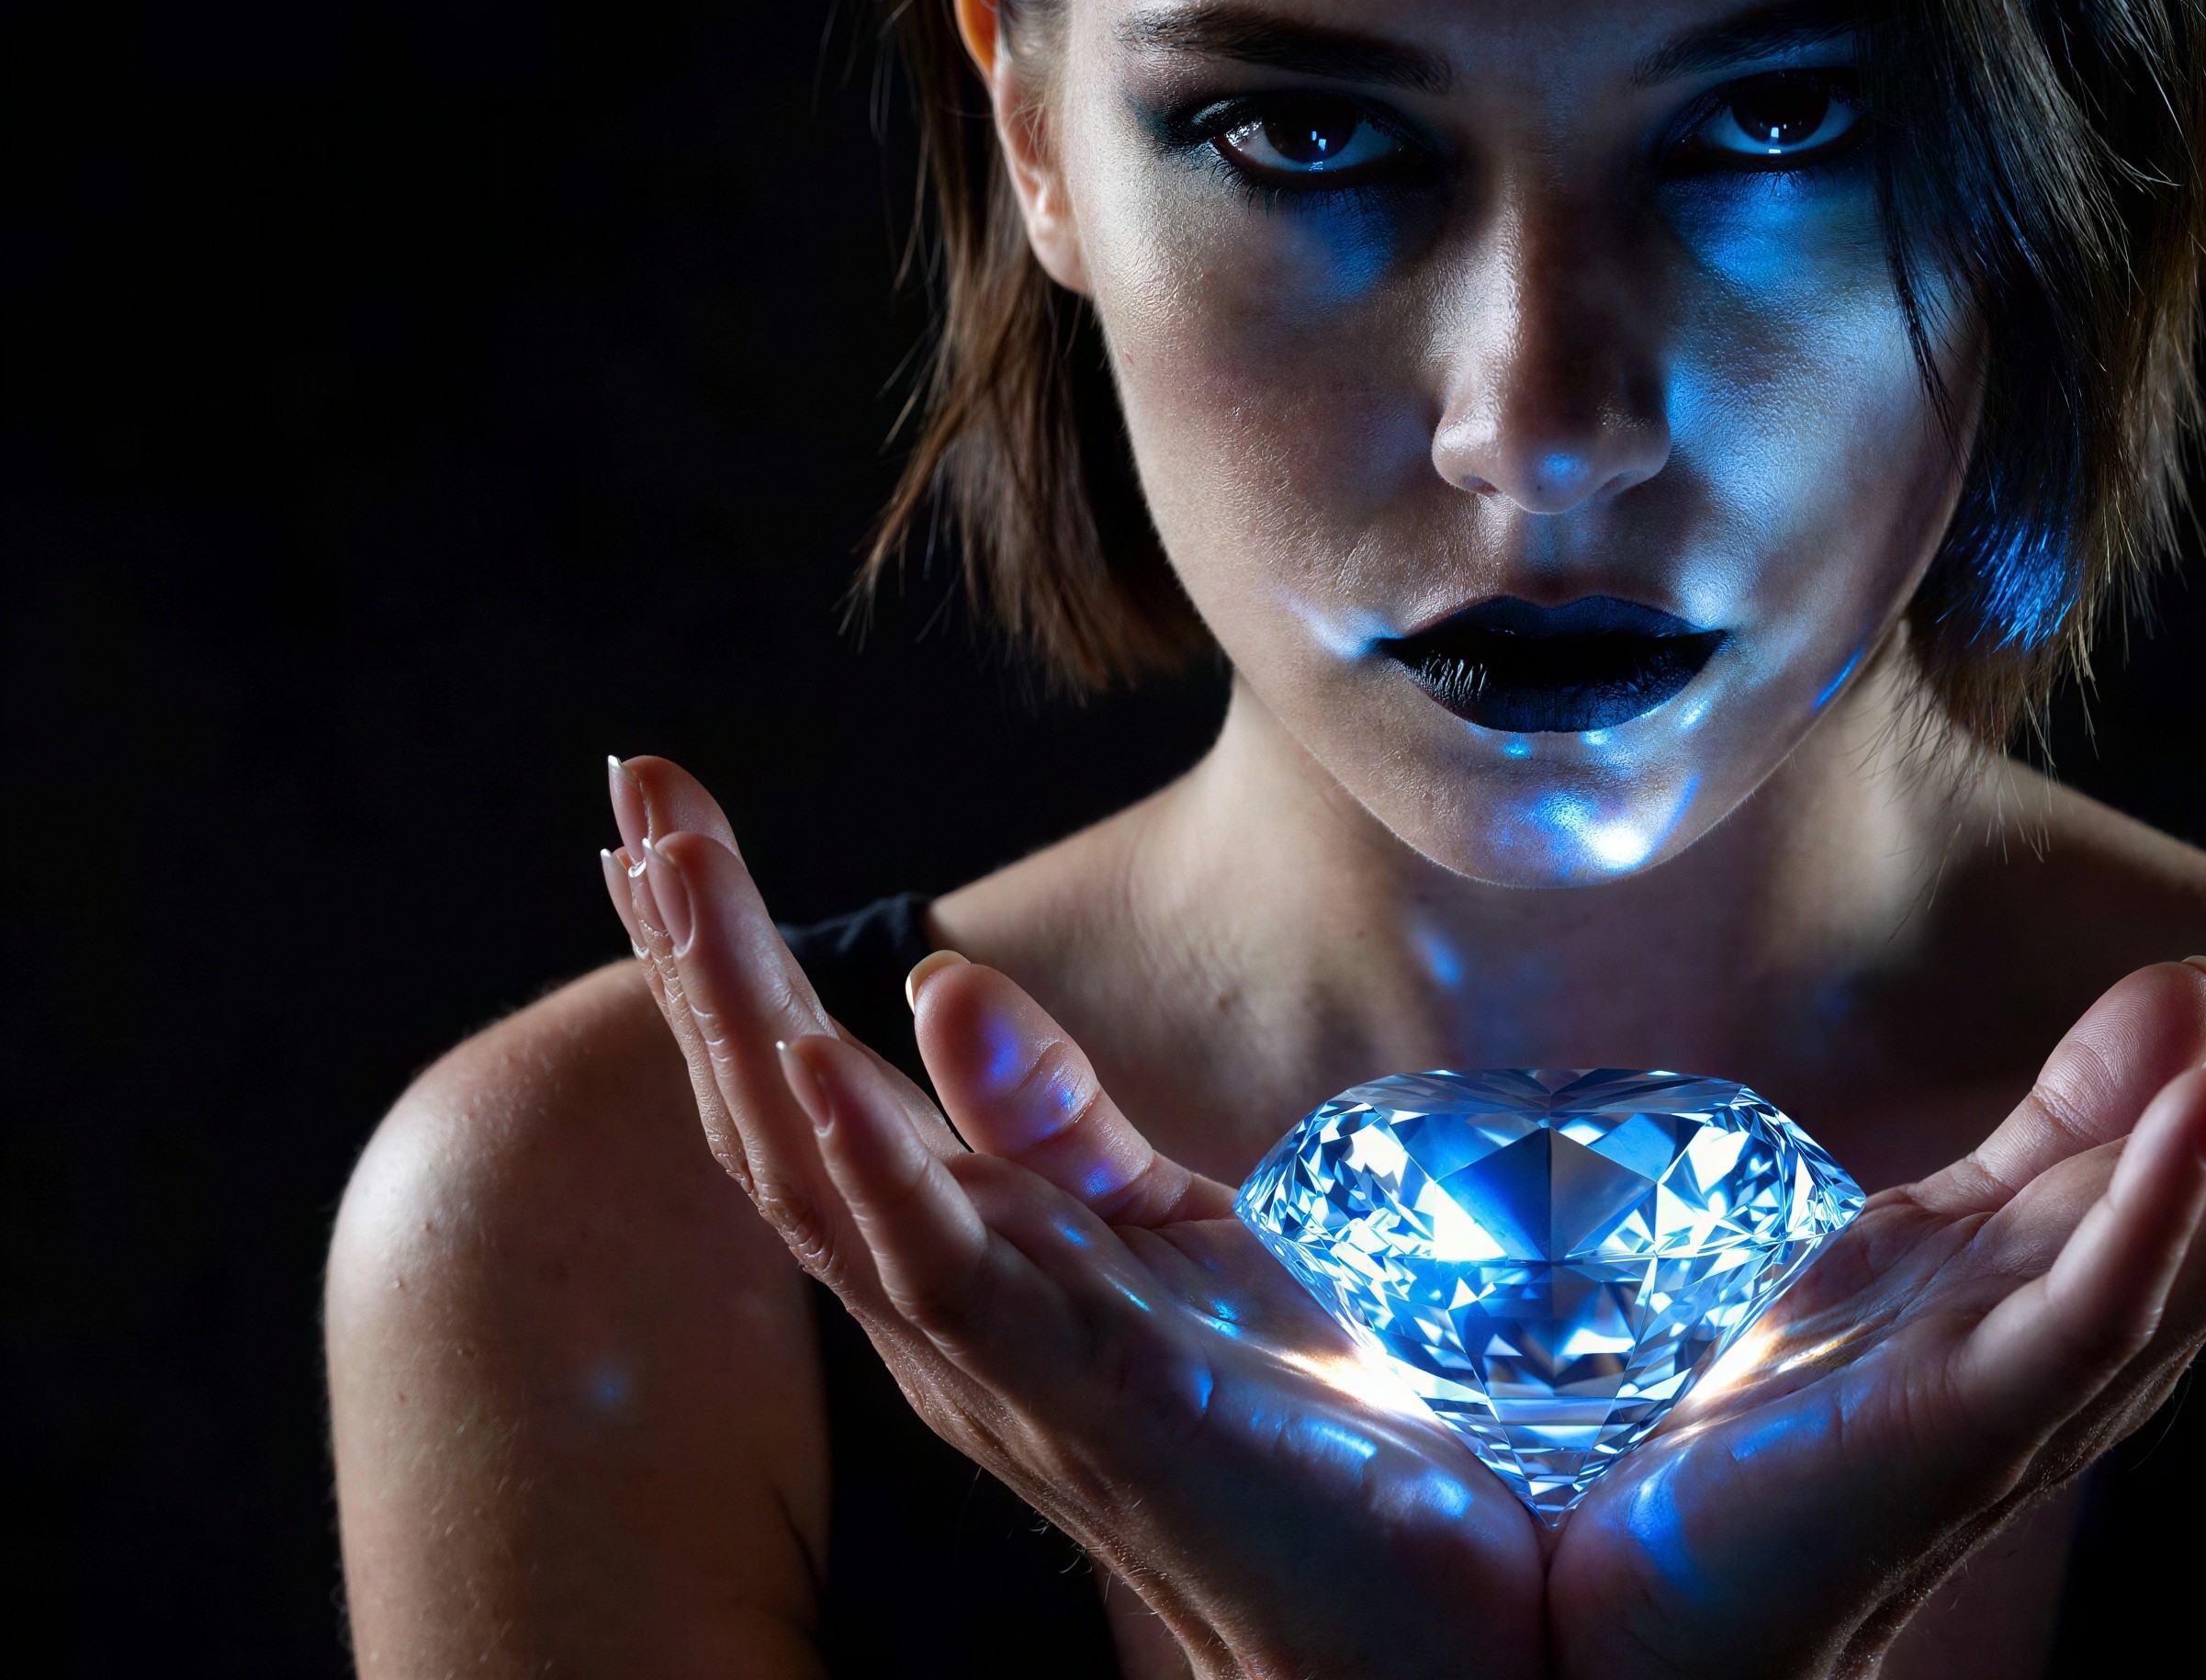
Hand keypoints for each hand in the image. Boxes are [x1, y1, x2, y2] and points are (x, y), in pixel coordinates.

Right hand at [598, 755, 1544, 1679]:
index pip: (800, 1089)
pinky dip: (872, 1158)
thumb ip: (1054, 1122)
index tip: (664, 815)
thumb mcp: (1163, 1229)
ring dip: (745, 1015)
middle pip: (772, 1112)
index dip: (725, 957)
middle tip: (634, 789)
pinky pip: (942, 1267)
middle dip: (698, 950)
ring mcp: (992, 1352)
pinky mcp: (1085, 1383)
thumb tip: (942, 984)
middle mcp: (934, 1309)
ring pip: (819, 1172)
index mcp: (953, 1258)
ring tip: (681, 871)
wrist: (1388, 1600)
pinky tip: (815, 1054)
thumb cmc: (1276, 1417)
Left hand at [1547, 761, 2205, 1679]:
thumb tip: (2196, 980)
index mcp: (2136, 1248)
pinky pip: (2108, 1300)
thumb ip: (2075, 1118)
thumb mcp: (1957, 1220)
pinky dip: (2166, 1186)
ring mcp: (2069, 1366)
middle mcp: (2139, 1308)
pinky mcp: (1982, 1412)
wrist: (1690, 1585)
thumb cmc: (1825, 1409)